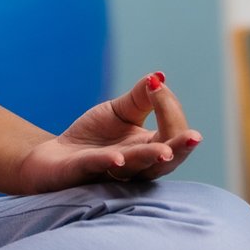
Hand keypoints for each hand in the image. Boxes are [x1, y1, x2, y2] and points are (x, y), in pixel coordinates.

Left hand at [12, 70, 201, 193]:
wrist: (55, 157)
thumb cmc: (92, 137)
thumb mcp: (119, 111)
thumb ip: (140, 98)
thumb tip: (158, 77)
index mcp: (148, 148)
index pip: (171, 133)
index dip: (169, 110)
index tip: (157, 85)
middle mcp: (136, 165)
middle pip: (165, 161)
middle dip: (180, 147)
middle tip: (193, 137)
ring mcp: (111, 172)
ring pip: (137, 168)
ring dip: (151, 158)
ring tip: (165, 151)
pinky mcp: (83, 172)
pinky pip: (99, 168)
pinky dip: (110, 162)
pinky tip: (119, 157)